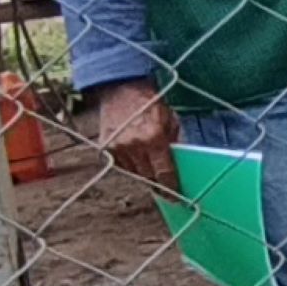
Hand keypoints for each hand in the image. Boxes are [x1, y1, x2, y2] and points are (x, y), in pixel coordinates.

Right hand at [91, 80, 180, 194]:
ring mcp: (118, 148)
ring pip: (134, 173)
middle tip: (165, 189)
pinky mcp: (106, 147)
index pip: (164, 173)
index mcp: (154, 138)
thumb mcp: (171, 120)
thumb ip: (175, 142)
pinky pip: (121, 166)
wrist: (121, 89)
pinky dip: (130, 166)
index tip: (176, 196)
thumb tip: (179, 163)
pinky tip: (137, 159)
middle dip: (158, 184)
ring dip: (144, 175)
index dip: (171, 187)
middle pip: (148, 177)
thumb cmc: (150, 103)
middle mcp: (135, 146)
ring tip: (151, 172)